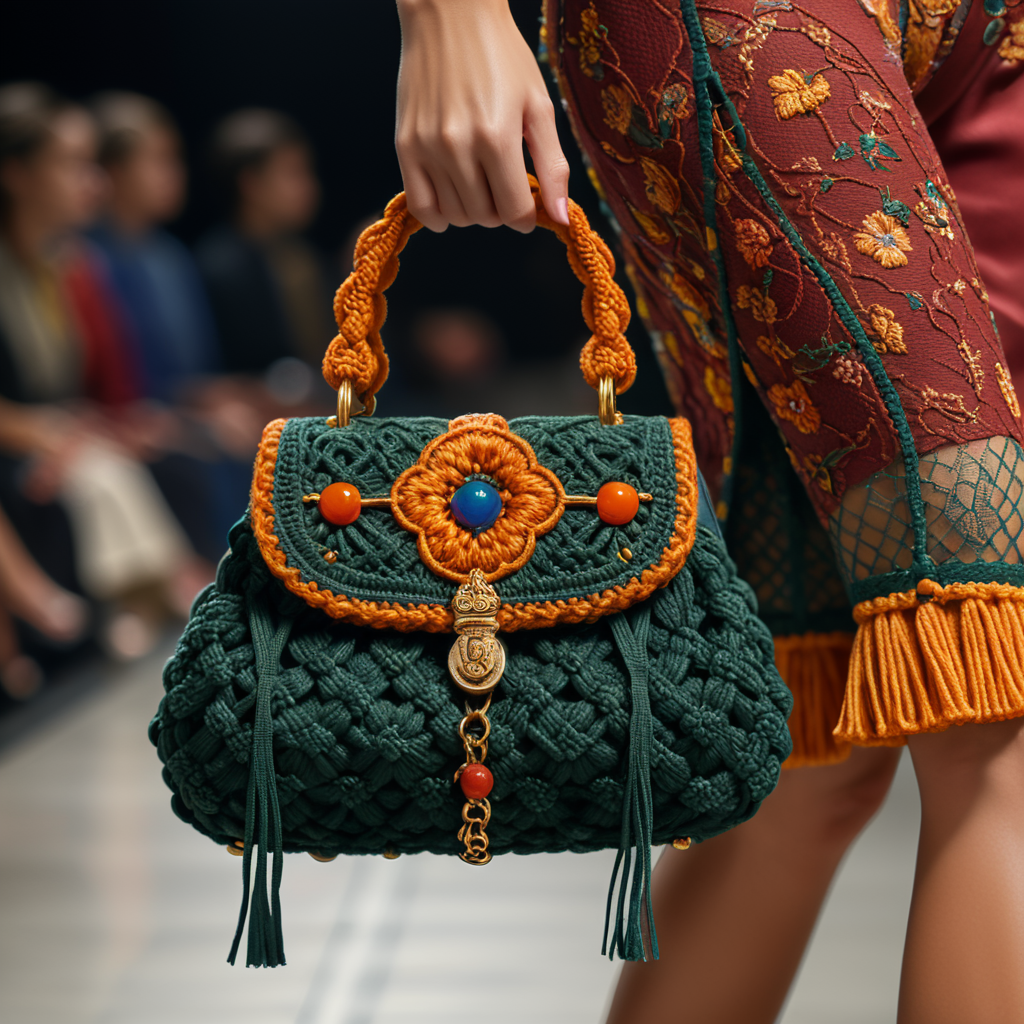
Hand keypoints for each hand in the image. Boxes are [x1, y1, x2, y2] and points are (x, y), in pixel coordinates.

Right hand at [395, 0, 569, 232]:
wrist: (451, 16)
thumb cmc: (503, 58)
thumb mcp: (539, 107)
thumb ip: (553, 167)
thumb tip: (562, 220)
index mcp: (497, 138)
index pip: (515, 213)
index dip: (527, 216)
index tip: (528, 202)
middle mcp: (458, 147)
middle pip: (486, 217)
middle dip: (501, 209)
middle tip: (503, 180)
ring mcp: (427, 149)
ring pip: (456, 216)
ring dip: (473, 210)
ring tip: (479, 179)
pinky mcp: (405, 146)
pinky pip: (422, 207)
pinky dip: (440, 214)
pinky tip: (453, 195)